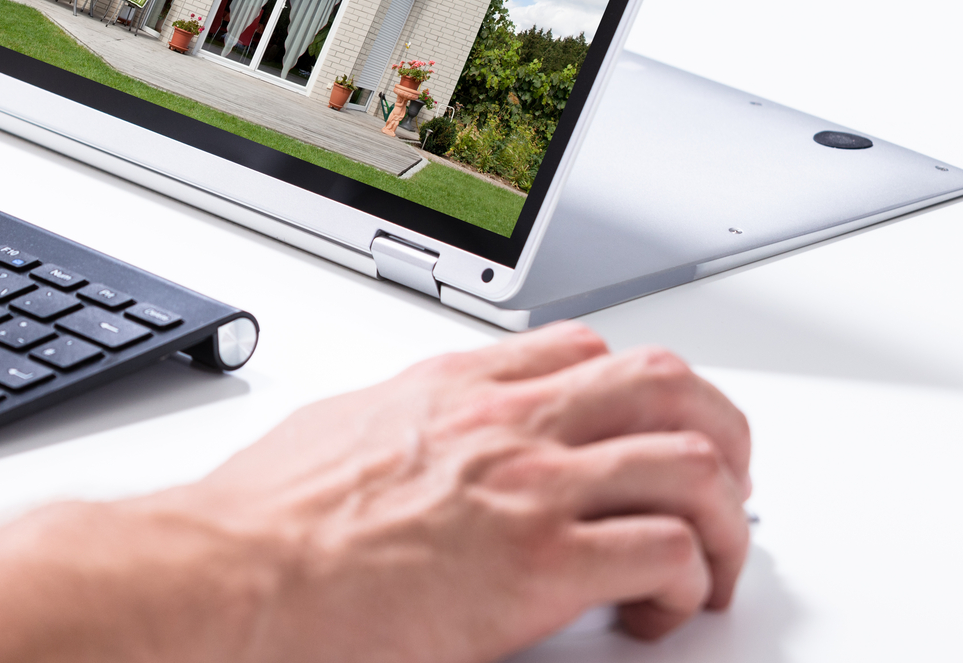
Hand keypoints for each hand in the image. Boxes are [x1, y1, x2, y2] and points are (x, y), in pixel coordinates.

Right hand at [86, 324, 750, 662]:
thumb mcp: (341, 431)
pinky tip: (660, 611)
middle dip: (717, 435)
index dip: (639, 391)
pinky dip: (689, 585)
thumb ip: (398, 427)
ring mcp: (531, 487)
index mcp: (456, 387)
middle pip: (666, 386)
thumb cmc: (269, 520)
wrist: (240, 573)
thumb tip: (408, 444)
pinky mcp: (542, 565)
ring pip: (692, 463)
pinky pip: (667, 553)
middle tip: (720, 489)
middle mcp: (507, 423)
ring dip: (722, 520)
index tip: (648, 432)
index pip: (585, 351)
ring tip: (711, 565)